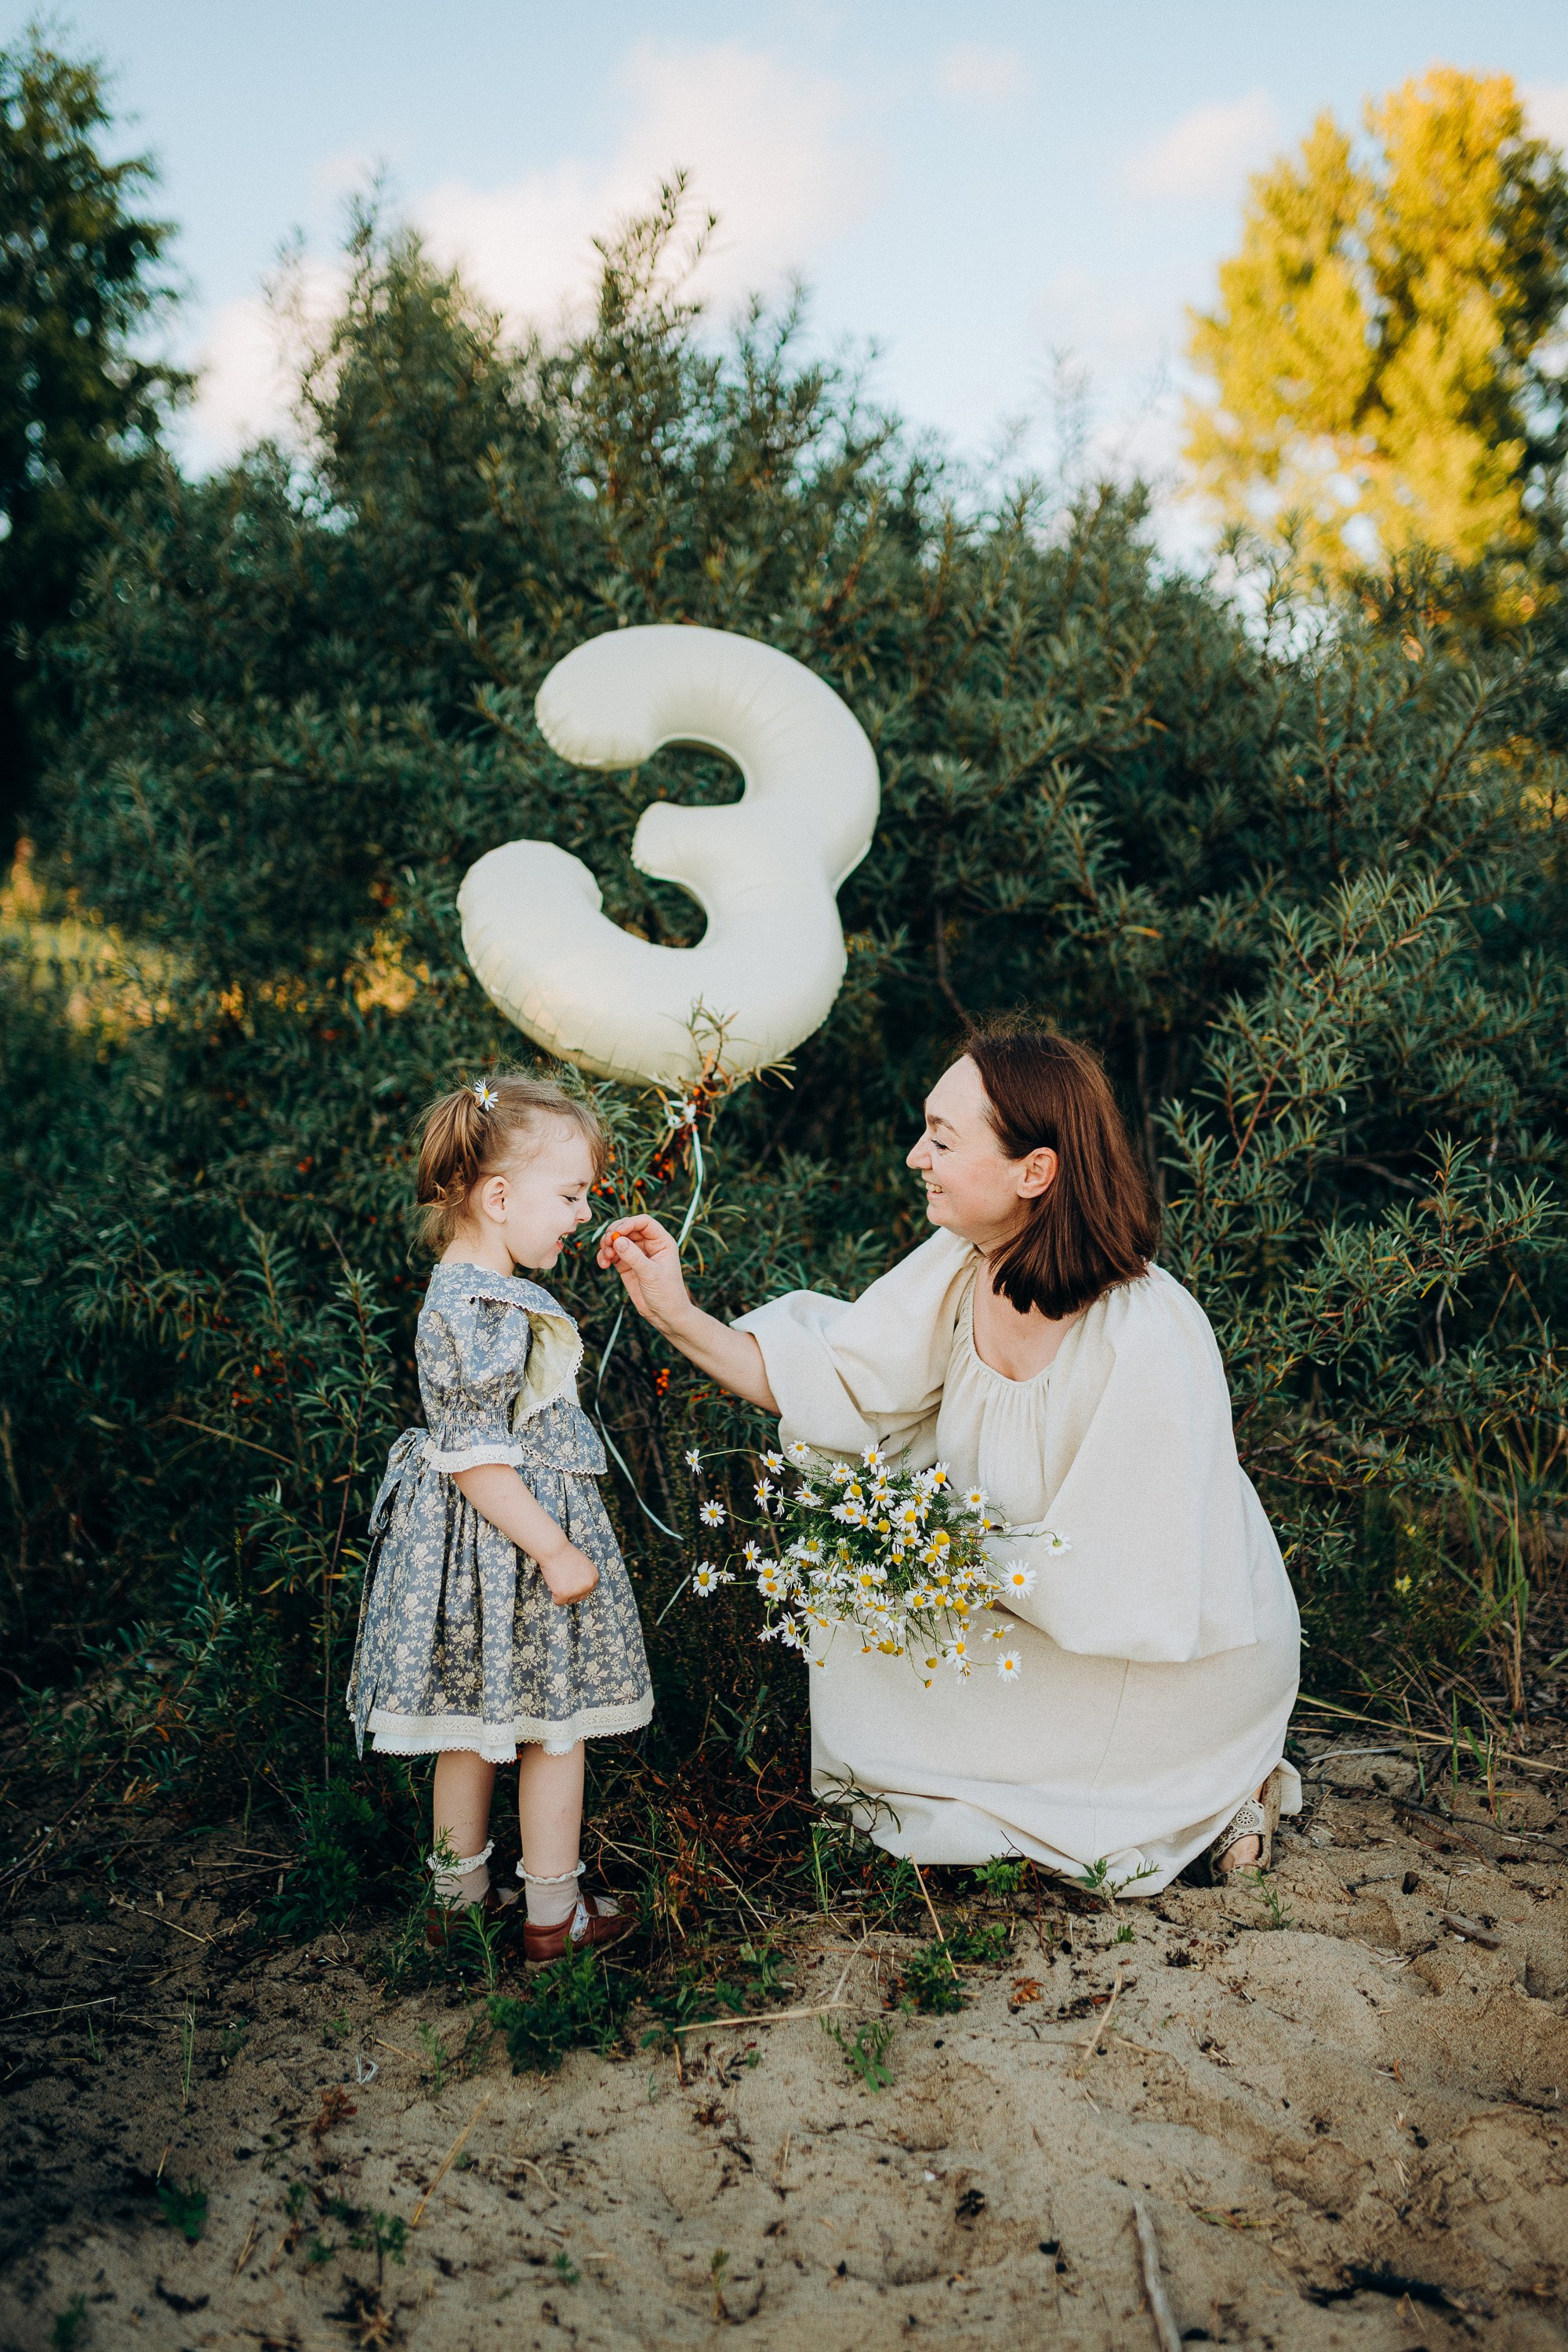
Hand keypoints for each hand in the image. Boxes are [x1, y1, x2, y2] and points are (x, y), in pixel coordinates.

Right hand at [536, 1538, 599, 1606]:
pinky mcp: (564, 1594)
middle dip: (570, 1591)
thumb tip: (581, 1590)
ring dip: (562, 1593)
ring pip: (569, 1600)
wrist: (554, 1550)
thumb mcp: (583, 1565)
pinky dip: (554, 1595)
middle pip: (579, 1597)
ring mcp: (577, 1590)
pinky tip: (554, 1583)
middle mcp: (588, 1585)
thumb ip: (585, 1577)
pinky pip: (558, 1602)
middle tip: (563, 1579)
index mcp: (594, 1578)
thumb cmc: (566, 1554)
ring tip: (559, 1578)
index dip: (577, 1586)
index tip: (570, 1579)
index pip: (587, 1591)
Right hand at [596, 1213, 692, 1331]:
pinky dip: (604, 1256)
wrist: (665, 1315)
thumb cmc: (666, 1293)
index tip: (617, 1233)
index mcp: (662, 1241)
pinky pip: (612, 1253)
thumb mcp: (651, 1275)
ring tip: (606, 1257)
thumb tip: (617, 1240)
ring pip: (617, 1239)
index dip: (629, 1223)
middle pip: (627, 1228)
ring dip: (607, 1244)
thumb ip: (634, 1257)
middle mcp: (649, 1244)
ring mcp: (636, 1254)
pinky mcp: (626, 1265)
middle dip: (614, 1233)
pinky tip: (603, 1265)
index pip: (644, 1222)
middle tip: (607, 1244)